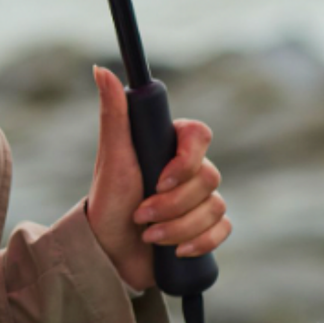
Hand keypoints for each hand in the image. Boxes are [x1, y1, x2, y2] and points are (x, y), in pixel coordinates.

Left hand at [84, 63, 231, 293]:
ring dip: (179, 227)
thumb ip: (113, 113)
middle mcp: (188, 168)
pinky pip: (223, 229)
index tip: (160, 180)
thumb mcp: (112, 157)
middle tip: (141, 214)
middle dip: (173, 205)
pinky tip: (176, 250)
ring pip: (215, 207)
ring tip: (148, 235)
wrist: (109, 252)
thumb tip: (101, 70)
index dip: (186, 161)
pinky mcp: (205, 227)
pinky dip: (200, 242)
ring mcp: (199, 198)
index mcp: (168, 145)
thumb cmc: (107, 200)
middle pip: (209, 178)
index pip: (200, 135)